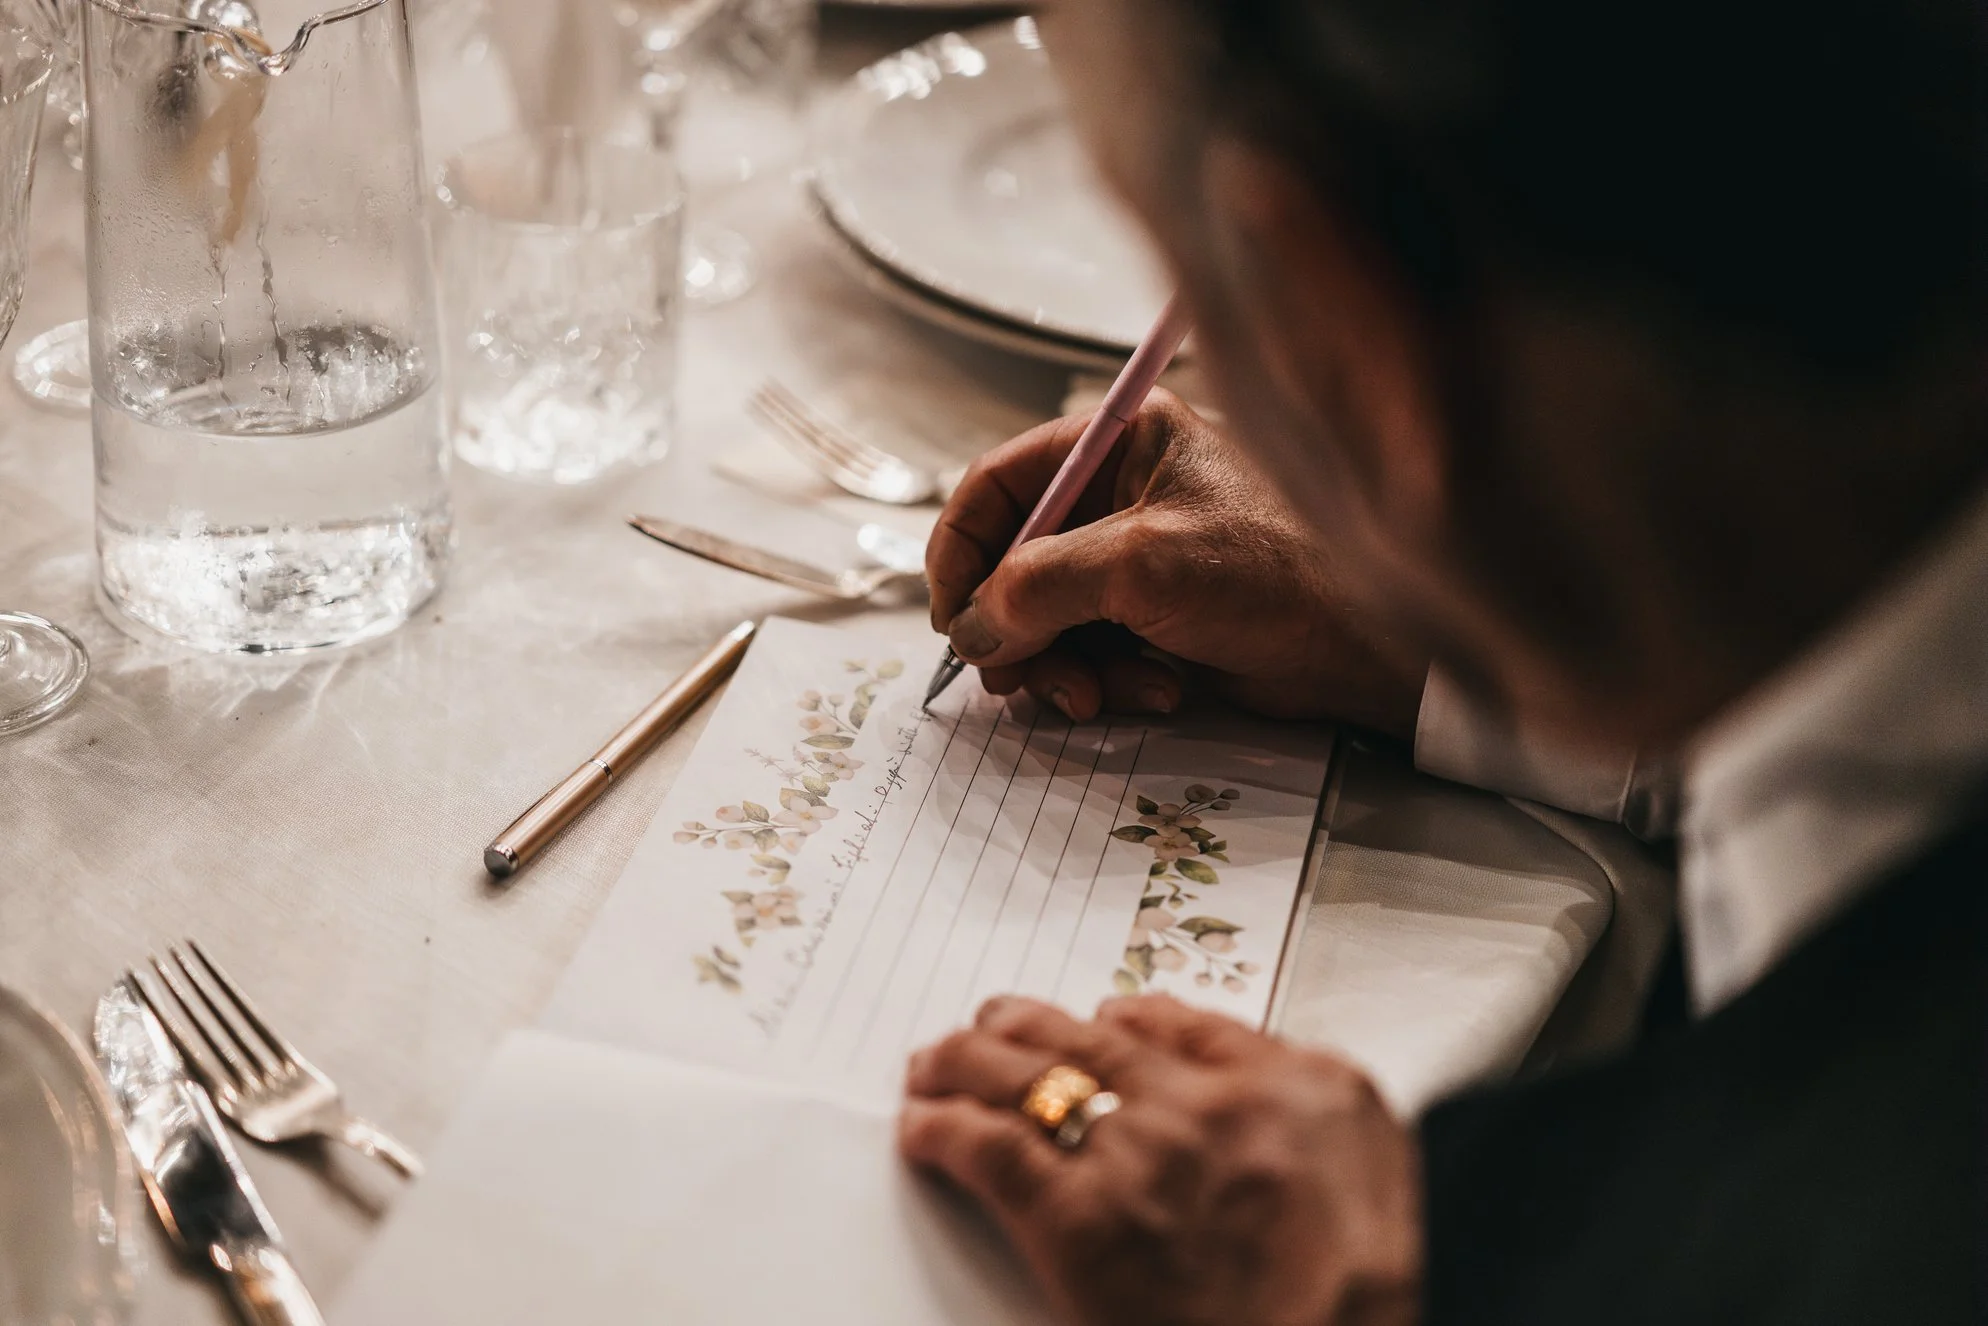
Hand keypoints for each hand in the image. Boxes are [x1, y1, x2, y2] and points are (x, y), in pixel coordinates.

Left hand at [899, 994, 1420, 1325]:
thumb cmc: (1375, 1292)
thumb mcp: (1377, 1165)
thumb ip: (1309, 1109)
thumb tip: (1258, 1089)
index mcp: (1292, 1086)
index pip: (1181, 1024)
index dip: (1119, 1020)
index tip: (1096, 1021)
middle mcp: (1207, 1104)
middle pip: (1089, 1036)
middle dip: (1027, 1026)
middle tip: (989, 1025)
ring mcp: (1142, 1156)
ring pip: (1028, 1075)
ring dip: (969, 1062)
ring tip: (935, 1064)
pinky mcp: (1082, 1221)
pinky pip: (991, 1148)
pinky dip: (946, 1129)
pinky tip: (924, 1128)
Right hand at [926, 394, 1427, 732]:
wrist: (1369, 645)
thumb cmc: (1277, 573)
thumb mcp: (1140, 565)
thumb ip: (1037, 587)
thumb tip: (971, 627)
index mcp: (1118, 443)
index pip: (997, 485)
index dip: (961, 552)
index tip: (951, 618)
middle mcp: (1122, 494)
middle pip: (1012, 562)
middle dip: (1014, 628)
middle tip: (1016, 676)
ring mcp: (1138, 559)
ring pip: (1046, 619)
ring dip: (1062, 667)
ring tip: (1096, 695)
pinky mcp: (1158, 617)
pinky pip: (1092, 653)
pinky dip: (1107, 681)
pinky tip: (1157, 691)